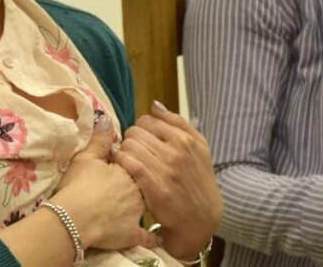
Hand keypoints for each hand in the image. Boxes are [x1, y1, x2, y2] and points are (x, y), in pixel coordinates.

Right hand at [53, 117, 157, 250]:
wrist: (73, 219)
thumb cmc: (77, 187)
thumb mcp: (85, 158)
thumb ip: (99, 140)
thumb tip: (106, 119)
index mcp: (130, 168)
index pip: (139, 159)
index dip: (134, 159)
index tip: (126, 161)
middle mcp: (138, 189)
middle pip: (147, 180)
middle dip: (144, 177)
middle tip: (129, 180)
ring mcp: (137, 213)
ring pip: (148, 205)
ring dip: (148, 202)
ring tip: (137, 200)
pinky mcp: (133, 234)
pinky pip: (148, 237)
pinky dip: (151, 237)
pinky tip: (155, 236)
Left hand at [113, 101, 222, 260]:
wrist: (201, 218)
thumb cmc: (198, 180)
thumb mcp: (199, 148)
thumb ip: (177, 123)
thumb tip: (154, 105)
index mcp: (185, 139)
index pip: (147, 120)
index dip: (141, 129)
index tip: (143, 140)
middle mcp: (176, 151)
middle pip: (135, 131)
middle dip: (131, 140)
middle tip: (135, 152)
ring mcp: (166, 169)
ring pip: (129, 146)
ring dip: (125, 152)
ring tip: (130, 161)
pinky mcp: (155, 187)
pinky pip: (129, 164)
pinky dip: (122, 162)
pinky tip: (124, 168)